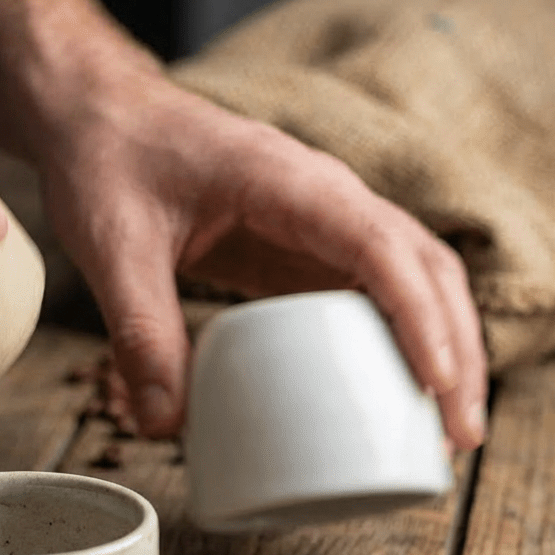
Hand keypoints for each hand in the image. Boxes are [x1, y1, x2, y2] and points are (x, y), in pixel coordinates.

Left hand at [38, 63, 486, 450]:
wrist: (97, 118)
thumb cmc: (108, 159)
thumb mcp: (114, 246)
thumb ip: (140, 331)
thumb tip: (165, 425)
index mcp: (284, 181)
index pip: (378, 246)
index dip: (418, 318)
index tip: (435, 386)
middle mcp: (320, 196)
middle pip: (422, 267)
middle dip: (453, 350)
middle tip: (457, 437)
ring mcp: (315, 221)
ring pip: (408, 281)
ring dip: (438, 349)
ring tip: (443, 429)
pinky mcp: (296, 247)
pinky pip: (363, 292)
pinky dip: (391, 341)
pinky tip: (389, 393)